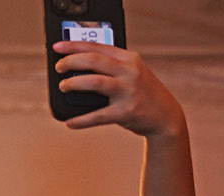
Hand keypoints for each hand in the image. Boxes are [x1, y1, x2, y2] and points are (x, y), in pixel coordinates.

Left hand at [52, 42, 185, 138]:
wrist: (166, 116)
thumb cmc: (142, 93)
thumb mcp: (132, 73)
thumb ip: (112, 67)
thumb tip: (77, 69)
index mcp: (129, 59)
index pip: (98, 46)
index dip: (74, 46)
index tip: (58, 48)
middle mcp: (129, 72)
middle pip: (94, 60)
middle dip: (71, 62)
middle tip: (59, 68)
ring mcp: (128, 91)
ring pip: (94, 82)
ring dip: (74, 83)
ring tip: (63, 86)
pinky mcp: (126, 112)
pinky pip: (98, 116)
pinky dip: (81, 120)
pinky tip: (70, 122)